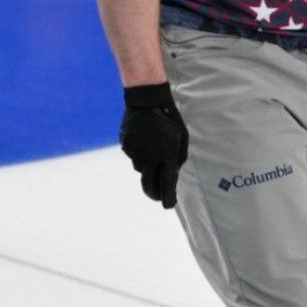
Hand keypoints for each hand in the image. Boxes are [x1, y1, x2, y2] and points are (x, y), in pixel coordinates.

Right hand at [119, 83, 188, 207]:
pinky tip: (144, 139)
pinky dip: (139, 151)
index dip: (168, 196)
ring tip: (153, 147)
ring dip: (147, 164)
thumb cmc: (169, 120)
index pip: (167, 182)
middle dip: (153, 193)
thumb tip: (172, 172)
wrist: (146, 101)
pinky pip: (133, 155)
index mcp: (166, 155)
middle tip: (157, 196)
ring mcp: (135, 152)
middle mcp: (149, 157)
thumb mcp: (181, 138)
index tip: (168, 205)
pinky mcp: (125, 145)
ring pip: (140, 167)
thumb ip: (178, 157)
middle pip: (148, 183)